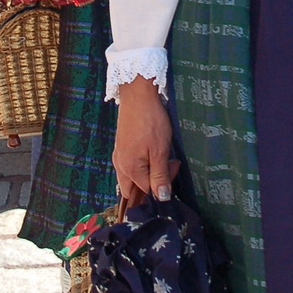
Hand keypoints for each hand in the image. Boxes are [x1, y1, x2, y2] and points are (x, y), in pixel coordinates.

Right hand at [114, 76, 177, 202]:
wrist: (137, 94)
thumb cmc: (150, 121)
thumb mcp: (160, 150)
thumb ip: (160, 176)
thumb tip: (161, 198)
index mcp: (129, 169)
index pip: (147, 191)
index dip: (163, 184)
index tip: (174, 164)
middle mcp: (120, 166)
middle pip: (134, 189)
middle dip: (151, 185)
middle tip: (167, 166)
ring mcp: (118, 156)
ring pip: (131, 178)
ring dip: (147, 175)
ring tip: (161, 158)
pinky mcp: (120, 147)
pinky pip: (129, 166)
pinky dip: (141, 167)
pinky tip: (151, 154)